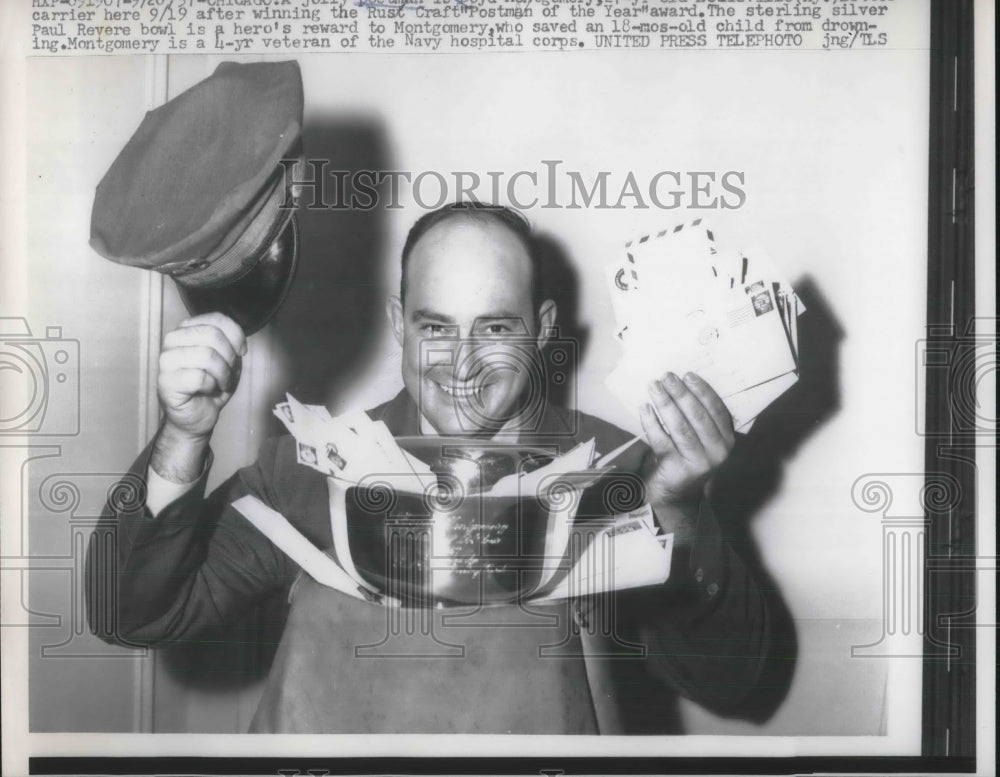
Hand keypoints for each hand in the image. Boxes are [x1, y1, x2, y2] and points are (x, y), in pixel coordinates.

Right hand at [157, 313, 246, 440]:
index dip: (236, 336)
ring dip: (222, 374)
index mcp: (186, 329)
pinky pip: (200, 377)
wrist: (198, 415)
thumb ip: (231, 341)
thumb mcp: (228, 358)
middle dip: (229, 357)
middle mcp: (173, 340)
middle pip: (212, 335)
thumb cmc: (212, 385)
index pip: (217, 319)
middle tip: (227, 372)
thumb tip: (237, 341)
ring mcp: (166, 360)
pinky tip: (207, 390)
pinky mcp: (166, 381)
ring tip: (219, 383)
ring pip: (207, 355)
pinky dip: (212, 386)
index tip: (239, 353)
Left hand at [639, 372, 733, 519]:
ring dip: (665, 404)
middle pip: (697, 416)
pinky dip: (651, 422)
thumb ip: (700, 415)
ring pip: (679, 427)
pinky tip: (644, 408)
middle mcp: (717, 451)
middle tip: (667, 376)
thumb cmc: (689, 454)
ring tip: (654, 386)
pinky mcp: (677, 468)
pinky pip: (661, 440)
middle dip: (681, 394)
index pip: (716, 410)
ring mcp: (697, 461)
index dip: (702, 391)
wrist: (678, 490)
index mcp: (727, 439)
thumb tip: (683, 382)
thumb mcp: (703, 437)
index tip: (687, 375)